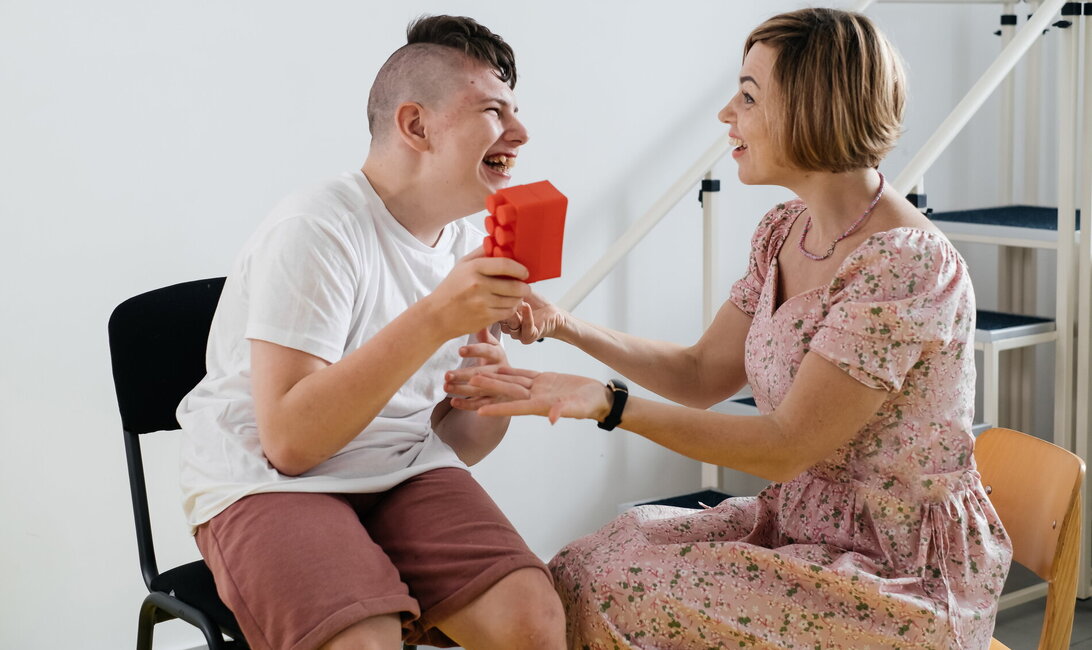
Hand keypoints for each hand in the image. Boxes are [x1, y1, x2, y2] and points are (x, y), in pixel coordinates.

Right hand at [428, 247, 529, 337]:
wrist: (437, 315)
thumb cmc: (451, 288)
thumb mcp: (462, 265)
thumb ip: (481, 253)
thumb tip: (500, 243)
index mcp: (473, 268)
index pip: (505, 265)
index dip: (520, 269)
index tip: (525, 272)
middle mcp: (478, 285)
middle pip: (514, 285)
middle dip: (524, 287)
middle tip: (525, 286)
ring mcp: (482, 303)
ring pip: (513, 300)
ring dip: (518, 298)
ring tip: (515, 295)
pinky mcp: (485, 318)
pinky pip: (508, 312)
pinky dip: (511, 308)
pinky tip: (506, 305)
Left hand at [443, 327, 508, 407]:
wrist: (515, 381)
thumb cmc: (496, 360)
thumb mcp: (493, 346)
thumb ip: (484, 335)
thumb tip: (477, 317)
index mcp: (499, 355)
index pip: (487, 351)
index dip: (474, 350)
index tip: (460, 350)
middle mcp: (500, 372)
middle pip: (481, 373)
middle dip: (463, 375)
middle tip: (447, 374)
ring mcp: (498, 388)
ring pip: (479, 390)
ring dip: (461, 389)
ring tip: (445, 386)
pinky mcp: (494, 401)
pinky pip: (479, 404)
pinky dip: (466, 404)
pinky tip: (453, 402)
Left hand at [454, 367, 610, 423]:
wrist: (597, 397)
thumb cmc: (590, 404)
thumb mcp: (578, 408)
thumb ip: (564, 411)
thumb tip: (552, 418)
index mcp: (540, 405)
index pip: (514, 406)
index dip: (497, 408)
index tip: (479, 410)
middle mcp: (534, 397)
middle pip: (506, 392)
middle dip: (487, 389)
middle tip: (468, 385)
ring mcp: (537, 389)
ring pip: (510, 382)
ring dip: (492, 379)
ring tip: (473, 375)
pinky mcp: (542, 380)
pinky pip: (522, 375)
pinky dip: (508, 371)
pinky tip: (495, 367)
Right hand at [500, 289, 568, 343]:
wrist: (553, 314)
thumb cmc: (537, 305)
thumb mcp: (521, 293)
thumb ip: (510, 287)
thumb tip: (500, 276)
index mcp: (504, 316)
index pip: (494, 311)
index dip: (495, 302)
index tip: (497, 291)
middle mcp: (508, 326)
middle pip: (500, 319)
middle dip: (505, 307)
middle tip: (508, 295)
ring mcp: (517, 333)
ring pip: (511, 325)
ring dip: (515, 312)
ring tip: (520, 301)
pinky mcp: (529, 336)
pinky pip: (526, 328)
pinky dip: (526, 316)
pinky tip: (527, 307)